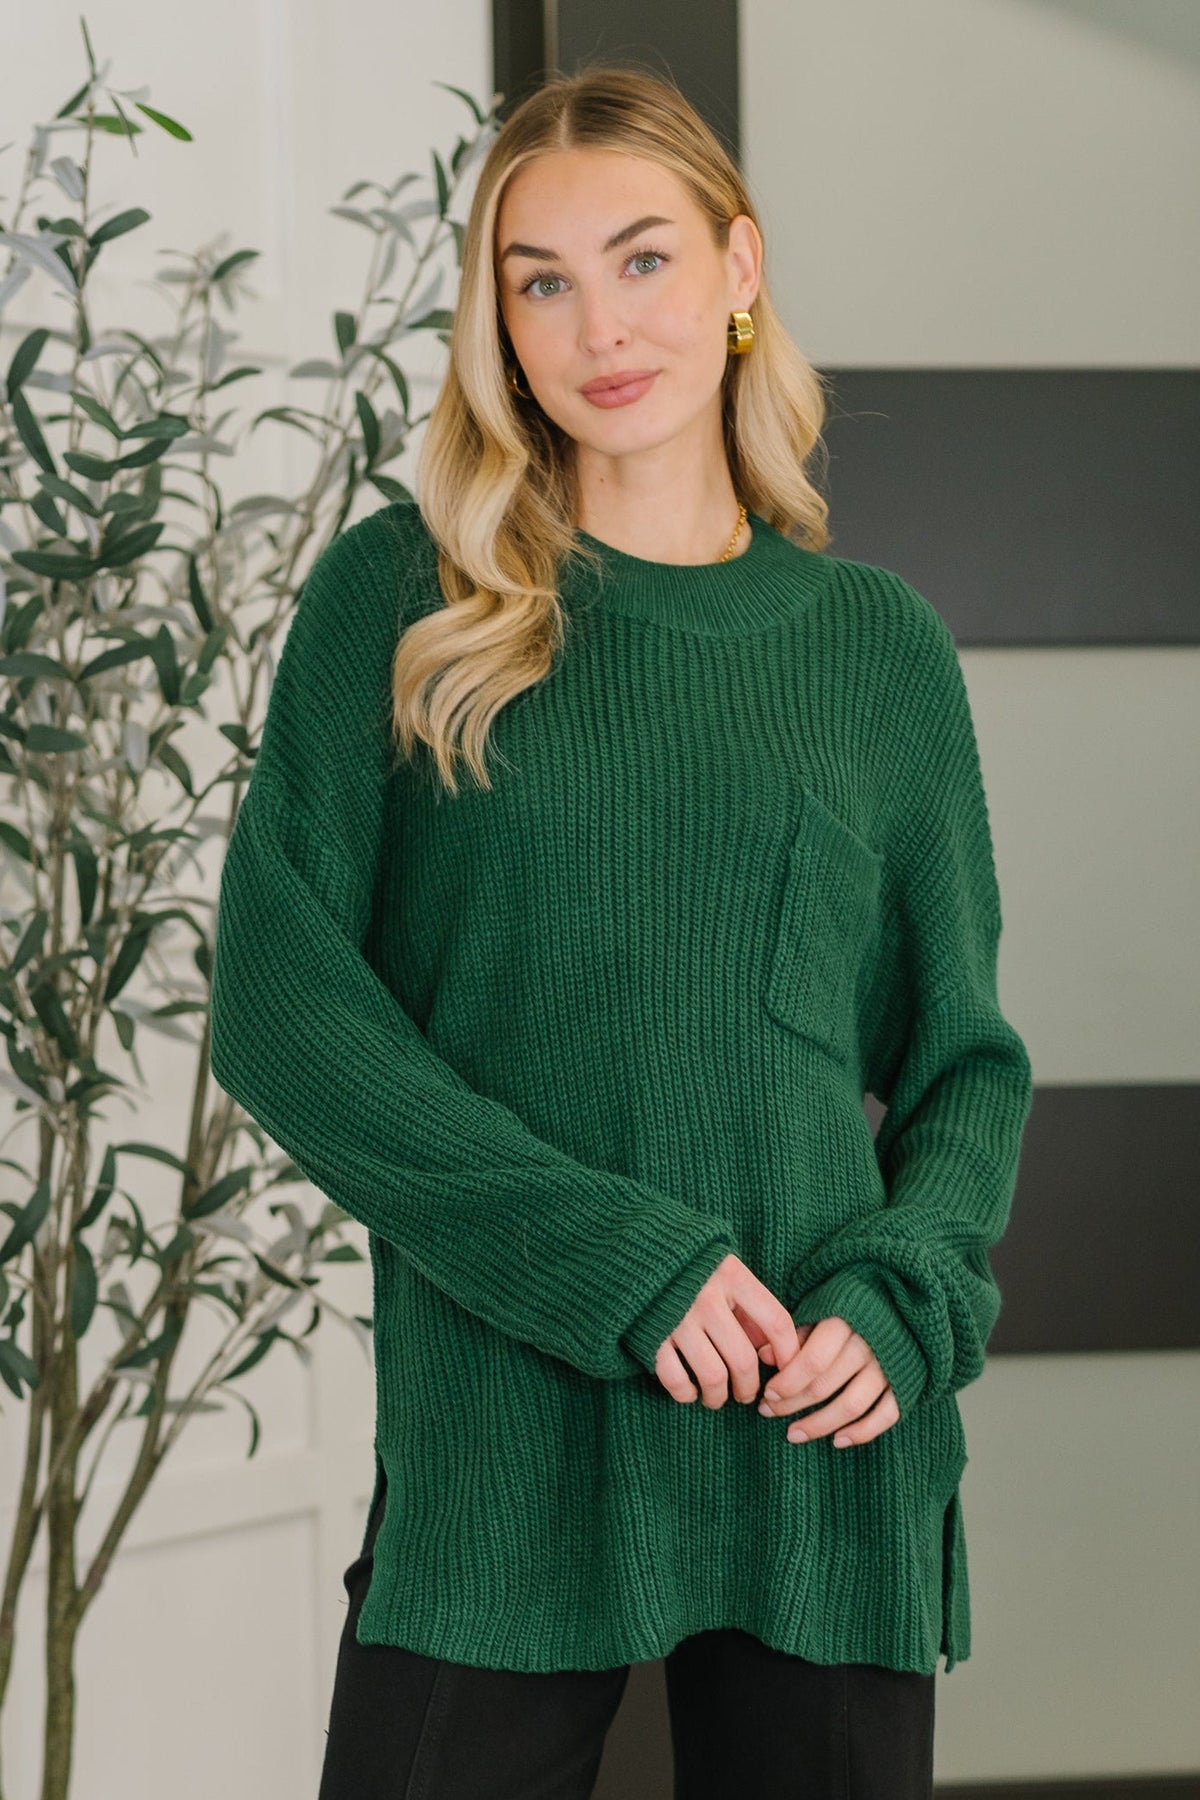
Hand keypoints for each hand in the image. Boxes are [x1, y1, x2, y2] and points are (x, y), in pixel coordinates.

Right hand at [652, 1253, 801, 1408]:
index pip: (776, 1322)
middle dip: (749, 1387)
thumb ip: (750, 1306)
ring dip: (719, 1397)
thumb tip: (771, 1352)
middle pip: (743, 1359)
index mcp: (732, 1275)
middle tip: (746, 1394)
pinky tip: (689, 1391)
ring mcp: (677, 1317)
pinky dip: (685, 1393)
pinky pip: (675, 1379)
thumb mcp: (725, 1271)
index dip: (788, 1353)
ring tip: (717, 1398)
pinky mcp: (651, 1335)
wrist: (635, 1252)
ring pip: (713, 1377)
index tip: (786, 1370)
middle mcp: (706, 1296)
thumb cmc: (691, 1265)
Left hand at [755, 1315, 900, 1447]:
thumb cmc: (850, 1305)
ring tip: (794, 1433)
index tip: (767, 1393)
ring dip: (820, 1425)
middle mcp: (868, 1345)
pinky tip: (838, 1440)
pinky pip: (886, 1415)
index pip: (812, 1361)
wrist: (901, 1300)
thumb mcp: (821, 1308)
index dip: (787, 1382)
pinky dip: (863, 1432)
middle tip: (768, 1412)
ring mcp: (888, 1366)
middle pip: (826, 1385)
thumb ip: (796, 1332)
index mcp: (844, 1321)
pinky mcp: (906, 1382)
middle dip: (792, 1403)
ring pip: (852, 1405)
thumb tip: (765, 1356)